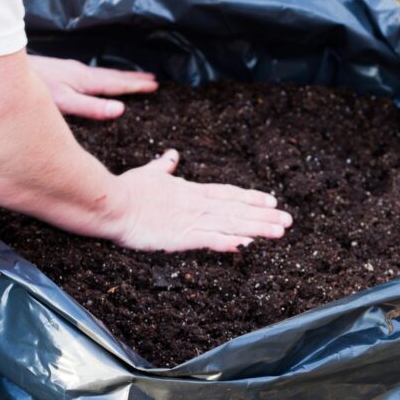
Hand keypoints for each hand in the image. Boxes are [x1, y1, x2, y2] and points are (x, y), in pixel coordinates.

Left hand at [27, 55, 157, 119]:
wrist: (6, 71)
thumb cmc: (36, 88)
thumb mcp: (65, 103)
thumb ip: (92, 108)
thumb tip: (121, 110)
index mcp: (87, 81)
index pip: (118, 84)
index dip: (136, 86)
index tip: (154, 86)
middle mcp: (82, 73)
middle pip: (114, 76)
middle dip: (134, 79)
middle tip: (153, 81)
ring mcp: (73, 71)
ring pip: (105, 74)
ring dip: (122, 77)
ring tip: (136, 79)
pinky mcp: (65, 72)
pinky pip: (94, 75)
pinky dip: (107, 77)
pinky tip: (102, 80)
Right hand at [108, 150, 292, 251]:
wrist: (110, 202)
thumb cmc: (126, 189)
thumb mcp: (149, 173)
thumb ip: (164, 167)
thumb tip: (171, 154)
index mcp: (192, 191)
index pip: (229, 194)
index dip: (252, 198)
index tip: (273, 202)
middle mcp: (198, 204)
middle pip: (238, 210)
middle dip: (265, 216)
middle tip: (288, 221)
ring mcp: (192, 219)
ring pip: (232, 223)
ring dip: (257, 228)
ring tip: (279, 232)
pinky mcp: (181, 236)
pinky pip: (210, 239)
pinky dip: (228, 242)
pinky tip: (246, 245)